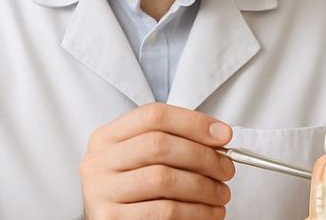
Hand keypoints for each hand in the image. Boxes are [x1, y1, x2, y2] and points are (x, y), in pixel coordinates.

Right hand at [80, 103, 235, 219]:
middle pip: (158, 145)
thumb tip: (220, 136)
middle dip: (202, 156)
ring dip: (203, 187)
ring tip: (221, 194)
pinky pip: (163, 211)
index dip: (193, 122)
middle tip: (226, 170)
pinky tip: (209, 212)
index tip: (224, 136)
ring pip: (162, 178)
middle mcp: (98, 161)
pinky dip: (195, 212)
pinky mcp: (111, 219)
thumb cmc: (137, 187)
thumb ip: (176, 142)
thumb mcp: (146, 159)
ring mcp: (101, 191)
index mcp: (108, 137)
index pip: (154, 116)